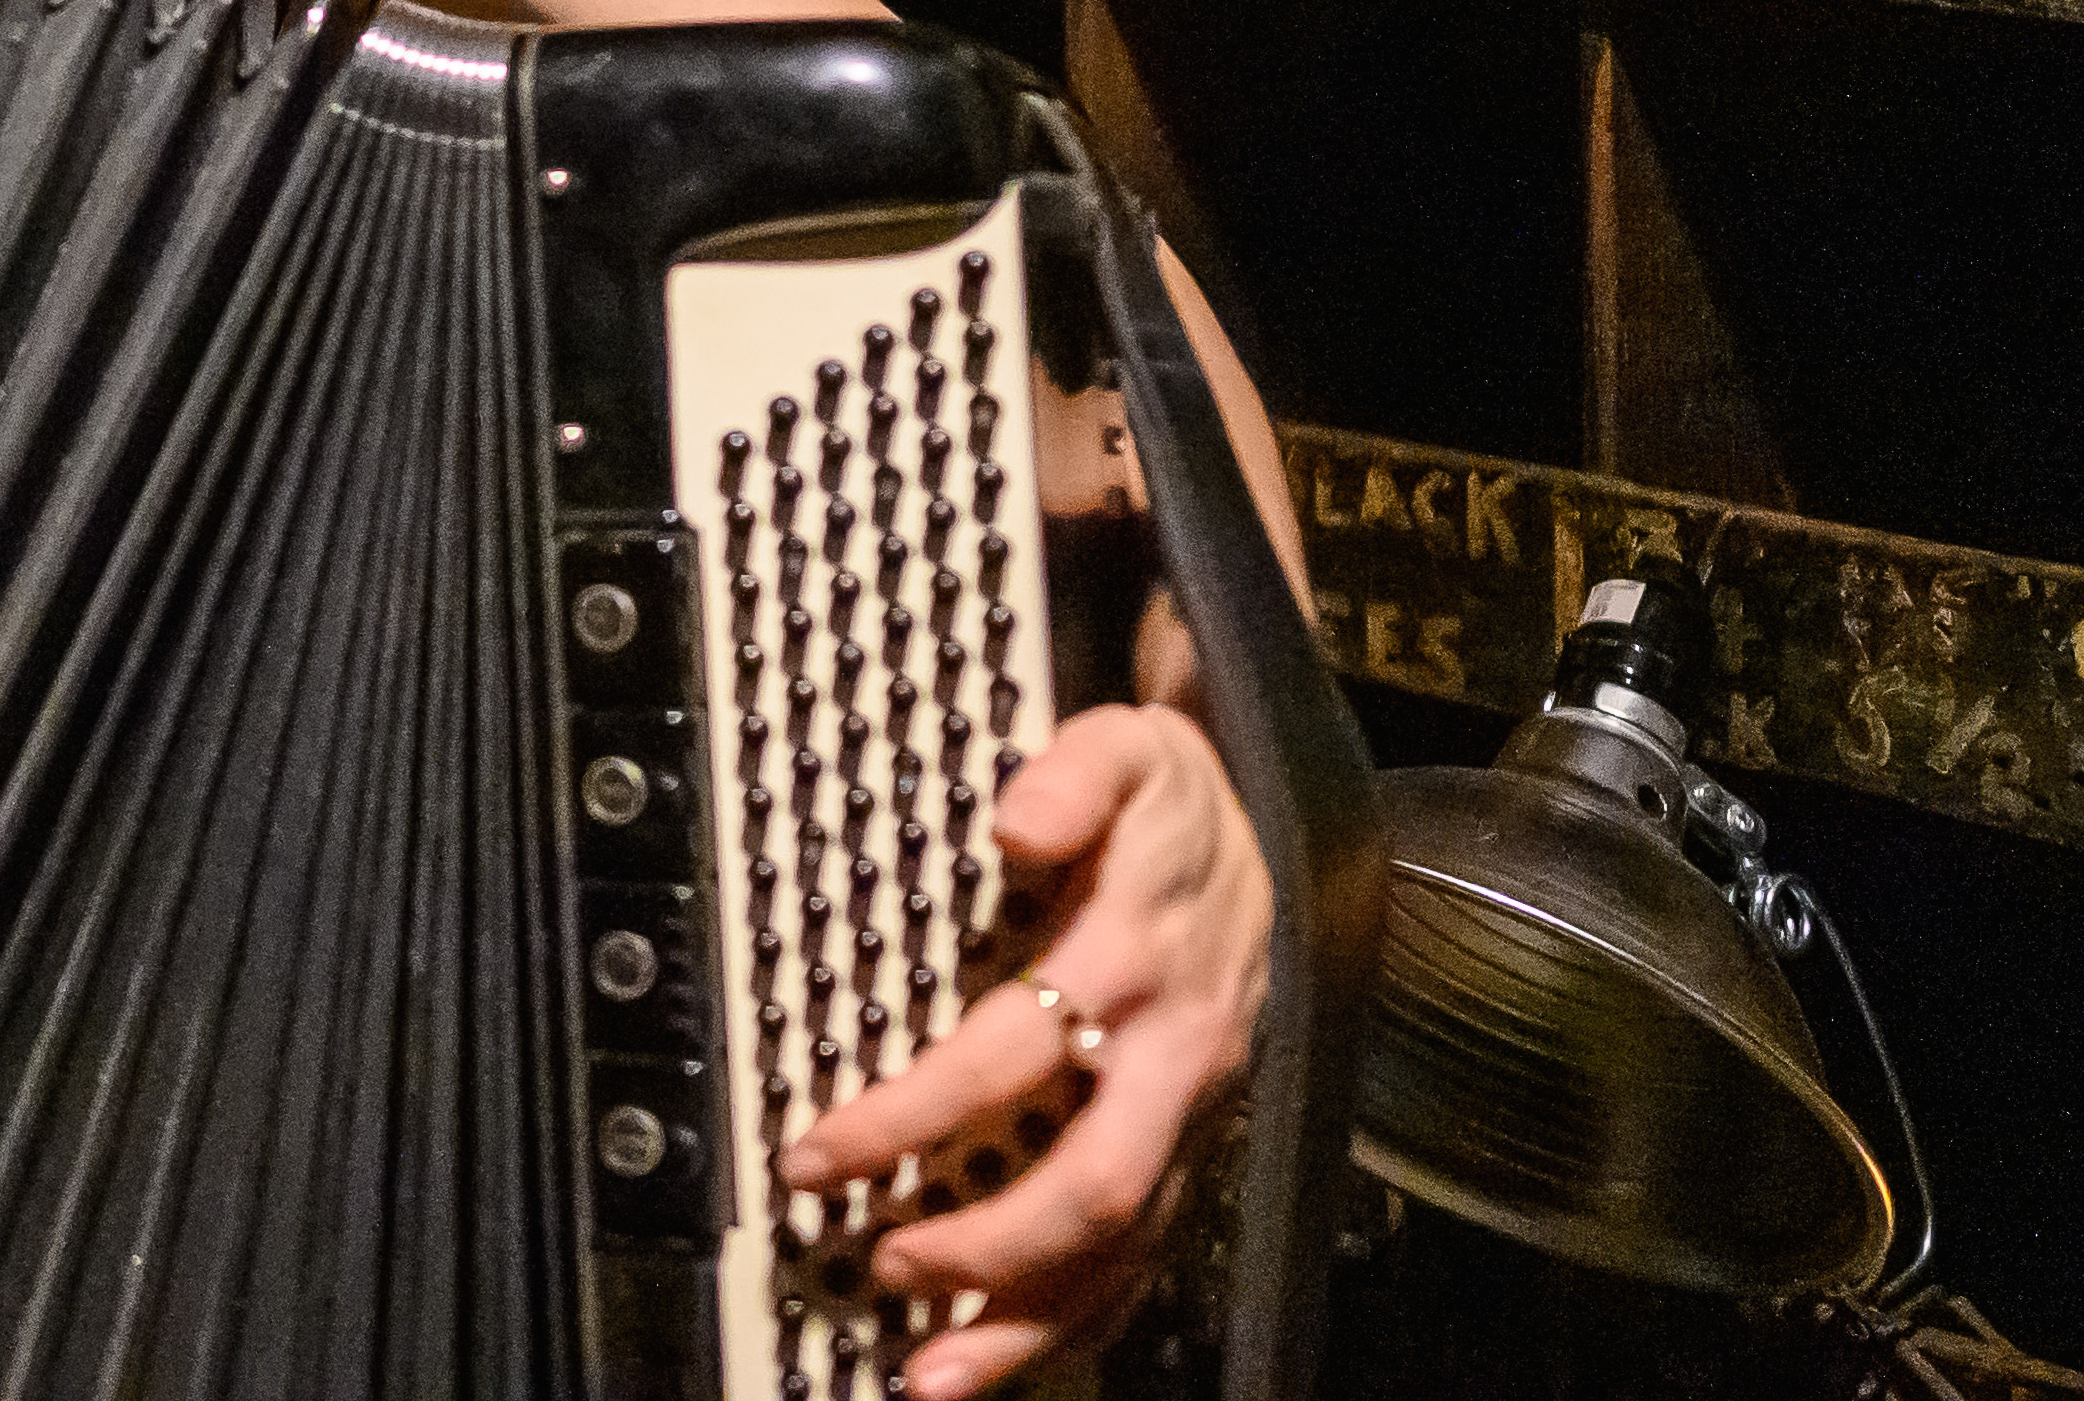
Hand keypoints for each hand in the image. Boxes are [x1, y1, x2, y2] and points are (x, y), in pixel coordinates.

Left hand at [781, 703, 1270, 1394]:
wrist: (1263, 824)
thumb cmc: (1169, 794)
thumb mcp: (1127, 746)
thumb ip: (1070, 775)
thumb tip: (1013, 820)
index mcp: (1137, 958)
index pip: (1013, 1055)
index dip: (916, 1111)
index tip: (820, 1150)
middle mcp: (1173, 1052)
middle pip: (1089, 1186)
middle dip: (983, 1252)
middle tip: (877, 1268)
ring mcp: (1191, 1109)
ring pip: (1126, 1247)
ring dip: (1029, 1322)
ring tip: (928, 1378)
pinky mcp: (1193, 1140)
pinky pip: (1148, 1253)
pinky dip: (1080, 1317)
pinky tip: (1006, 1357)